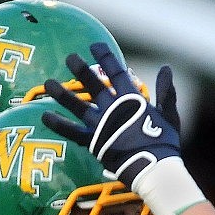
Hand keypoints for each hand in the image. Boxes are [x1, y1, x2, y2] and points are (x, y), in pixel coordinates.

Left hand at [41, 42, 180, 190]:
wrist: (155, 169)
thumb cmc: (165, 144)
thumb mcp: (170, 116)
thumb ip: (166, 92)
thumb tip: (166, 69)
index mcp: (133, 100)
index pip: (117, 72)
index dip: (106, 57)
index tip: (95, 46)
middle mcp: (113, 108)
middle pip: (93, 83)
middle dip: (80, 69)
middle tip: (70, 58)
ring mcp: (102, 124)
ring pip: (77, 105)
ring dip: (62, 93)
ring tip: (48, 83)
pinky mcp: (94, 141)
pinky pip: (72, 131)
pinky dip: (58, 124)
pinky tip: (44, 116)